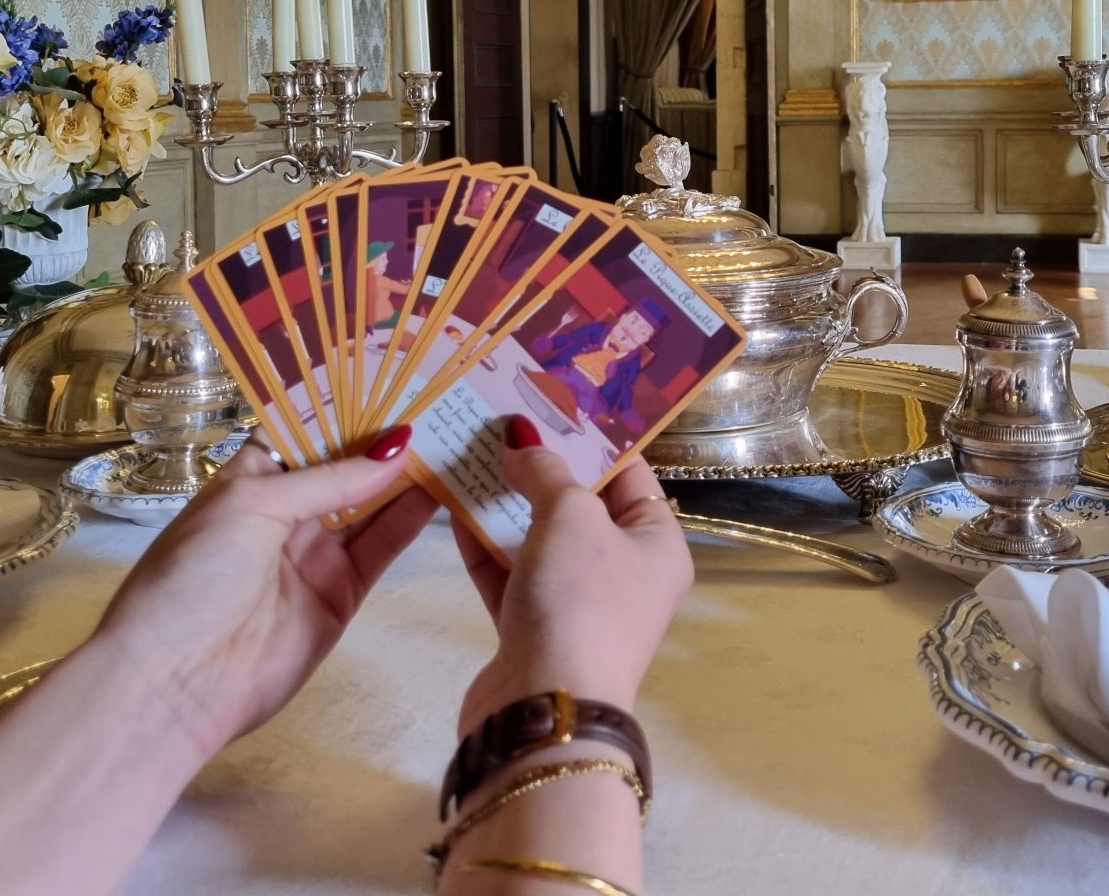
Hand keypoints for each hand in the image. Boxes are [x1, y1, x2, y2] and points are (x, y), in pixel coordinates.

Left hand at [90, 428, 436, 759]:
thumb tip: (397, 446)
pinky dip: (411, 518)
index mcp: (253, 477)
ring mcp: (317, 551)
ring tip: (452, 432)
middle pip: (346, 464)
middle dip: (386, 435)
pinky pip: (382, 546)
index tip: (396, 373)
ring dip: (407, 472)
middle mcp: (288, 509)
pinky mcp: (343, 592)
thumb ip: (330, 478)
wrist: (176, 680)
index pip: (307, 428)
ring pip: (371, 502)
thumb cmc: (196, 573)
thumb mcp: (253, 505)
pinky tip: (443, 486)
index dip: (347, 402)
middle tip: (439, 397)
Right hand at [454, 418, 690, 730]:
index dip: (591, 435)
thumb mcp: (570, 516)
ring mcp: (576, 604)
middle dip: (540, 465)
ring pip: (538, 538)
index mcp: (657, 543)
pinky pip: (507, 573)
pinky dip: (483, 543)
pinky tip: (451, 505)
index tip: (548, 399)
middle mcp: (624, 573)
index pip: (629, 473)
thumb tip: (521, 435)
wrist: (543, 710)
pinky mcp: (531, 631)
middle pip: (580, 504)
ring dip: (505, 500)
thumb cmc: (580, 600)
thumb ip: (545, 470)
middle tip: (498, 419)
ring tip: (468, 449)